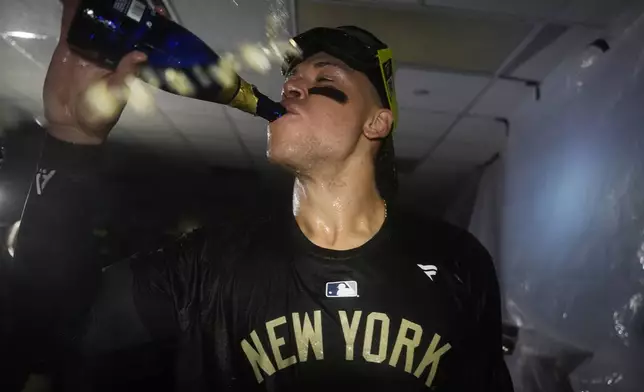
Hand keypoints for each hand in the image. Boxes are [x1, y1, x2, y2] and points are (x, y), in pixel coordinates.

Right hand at [43, 0, 146, 144]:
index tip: (154, 10)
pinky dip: (72, 12)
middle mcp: (109, 52)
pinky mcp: (69, 47)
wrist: (70, 122)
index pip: (136, 40)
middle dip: (118, 12)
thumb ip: (125, 75)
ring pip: (93, 22)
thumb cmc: (100, 112)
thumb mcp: (116, 94)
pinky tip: (73, 0)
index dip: (143, 26)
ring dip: (94, 8)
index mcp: (124, 62)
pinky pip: (71, 26)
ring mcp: (88, 47)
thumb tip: (140, 55)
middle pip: (115, 26)